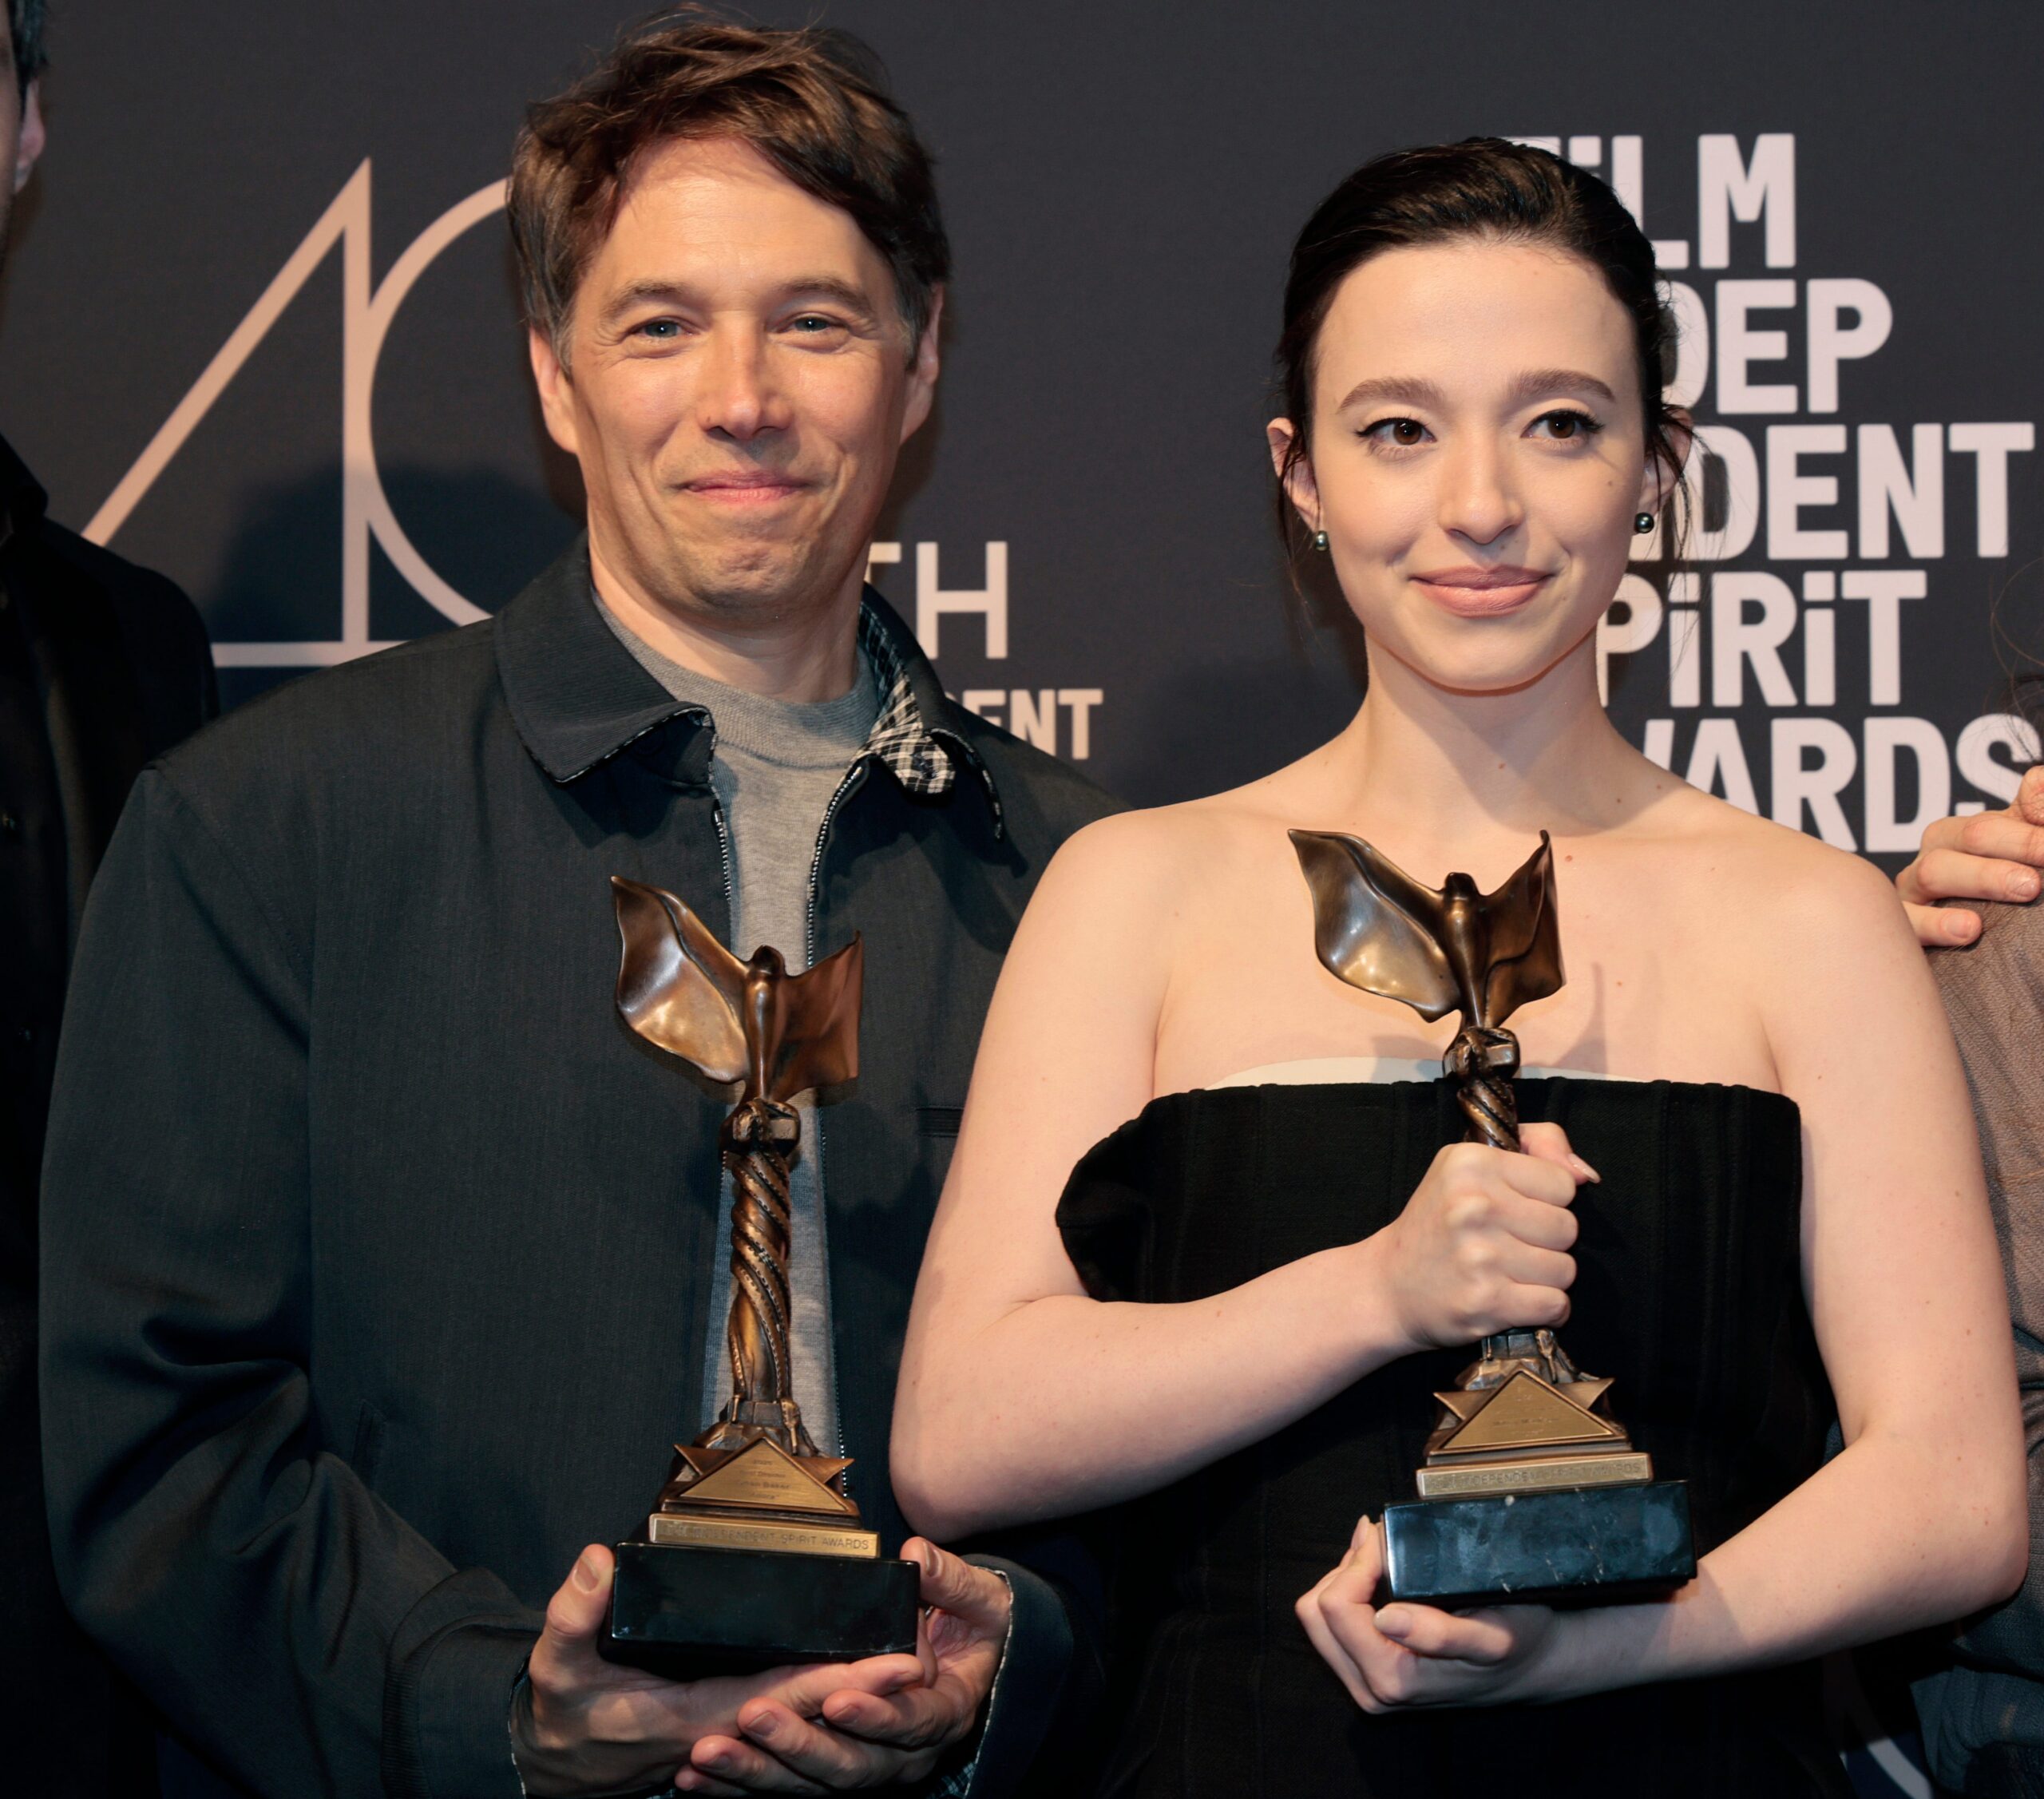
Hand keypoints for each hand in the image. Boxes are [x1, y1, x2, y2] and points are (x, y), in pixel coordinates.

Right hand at [512, 1544, 923, 1796]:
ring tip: (910, 1661)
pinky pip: (788, 1710)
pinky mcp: (730, 1721)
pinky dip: (825, 1694)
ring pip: (806, 1710)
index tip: (894, 1664)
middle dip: (870, 1686)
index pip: (785, 1699)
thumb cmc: (565, 1711)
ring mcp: (732, 1727)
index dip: (841, 1682)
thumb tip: (599, 1562)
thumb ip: (574, 1615)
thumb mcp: (558, 1665)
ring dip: (856, 1691)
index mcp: (696, 1716)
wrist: (558, 1758)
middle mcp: (726, 1725)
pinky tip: (856, 1670)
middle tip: (924, 1657)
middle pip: (813, 1705)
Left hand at [679, 1538, 1011, 1793]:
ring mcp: (866, 1768)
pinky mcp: (830, 1771)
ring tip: (708, 1753)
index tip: (835, 1698)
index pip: (909, 1722)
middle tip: (753, 1716)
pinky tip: (693, 1776)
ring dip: (756, 1773)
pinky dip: (739, 1784)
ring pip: (810, 1785)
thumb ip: (948, 1579)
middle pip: (853, 1766)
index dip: (873, 1714)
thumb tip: (916, 1555)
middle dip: (800, 1744)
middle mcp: (904, 1754)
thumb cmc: (976, 1627)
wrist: (975, 1664)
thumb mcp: (979, 1600)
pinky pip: (783, 1787)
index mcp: (943, 1714)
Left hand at [1295, 1514, 1561, 1709]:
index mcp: (1394, 1680)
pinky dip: (1347, 1590)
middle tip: (1381, 1540)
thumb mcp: (1492, 1635)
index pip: (1336, 1607)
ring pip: (1316, 1616)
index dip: (1357, 1562)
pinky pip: (1330, 1624)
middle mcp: (1372, 1690)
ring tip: (1379, 1553)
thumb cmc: (1515, 1644)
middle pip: (1316, 1612)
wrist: (1527, 1669)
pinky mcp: (1365, 1674)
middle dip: (1345, 1567)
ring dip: (1343, 1577)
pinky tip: (1376, 1573)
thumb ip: (1439, 1634)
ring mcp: (1365, 1685)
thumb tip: (1382, 1618)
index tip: (1386, 1538)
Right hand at [1375, 1122, 1593, 1354]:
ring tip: (1510, 1272)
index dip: (1546, 1200)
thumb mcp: (1471, 1165)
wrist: (1389, 1284)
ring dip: (1546, 1277)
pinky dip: (1544, 1309)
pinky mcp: (1486, 1301)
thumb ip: (1538, 1149)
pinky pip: (1555, 1305)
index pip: (1562, 1183)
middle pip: (1567, 1228)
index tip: (1516, 1209)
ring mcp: (1480, 1256)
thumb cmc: (1439, 1221)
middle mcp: (1474, 1205)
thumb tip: (1586, 1176)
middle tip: (1511, 1244)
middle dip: (1547, 1241)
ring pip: (1565, 1270)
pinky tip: (1516, 1299)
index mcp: (1472, 1163)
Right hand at [1895, 764, 2043, 945]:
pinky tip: (1968, 929)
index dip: (2028, 832)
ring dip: (1983, 878)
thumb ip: (2032, 813)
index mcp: (1964, 833)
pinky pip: (1908, 921)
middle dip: (2018, 846)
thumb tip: (2040, 779)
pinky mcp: (1901, 927)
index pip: (1996, 818)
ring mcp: (1913, 891)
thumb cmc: (2002, 891)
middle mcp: (1935, 854)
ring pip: (1934, 872)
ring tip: (2025, 889)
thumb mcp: (2020, 847)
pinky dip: (1935, 924)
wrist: (1971, 945)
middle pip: (1968, 837)